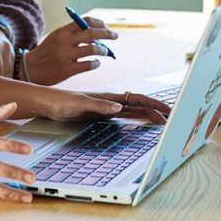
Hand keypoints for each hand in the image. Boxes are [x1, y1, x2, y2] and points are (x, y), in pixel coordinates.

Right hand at [24, 15, 118, 85]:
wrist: (30, 69)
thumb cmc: (47, 53)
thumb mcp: (56, 38)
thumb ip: (73, 35)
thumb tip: (96, 36)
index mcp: (62, 32)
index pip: (85, 21)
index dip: (99, 23)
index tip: (106, 27)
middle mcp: (65, 41)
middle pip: (92, 33)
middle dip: (107, 34)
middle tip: (115, 36)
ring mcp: (66, 56)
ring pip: (93, 49)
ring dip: (103, 50)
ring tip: (105, 52)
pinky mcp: (67, 70)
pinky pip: (88, 64)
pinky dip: (95, 63)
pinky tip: (96, 63)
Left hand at [45, 91, 170, 124]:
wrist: (49, 103)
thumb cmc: (62, 102)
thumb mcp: (81, 104)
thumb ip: (100, 106)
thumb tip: (119, 107)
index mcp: (109, 97)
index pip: (137, 99)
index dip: (153, 105)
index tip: (167, 110)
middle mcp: (111, 101)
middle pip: (139, 105)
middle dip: (156, 110)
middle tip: (171, 118)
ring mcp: (107, 108)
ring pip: (133, 111)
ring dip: (148, 115)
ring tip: (161, 121)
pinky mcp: (101, 114)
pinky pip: (124, 116)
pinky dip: (136, 118)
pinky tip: (139, 123)